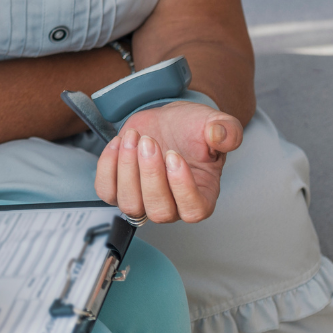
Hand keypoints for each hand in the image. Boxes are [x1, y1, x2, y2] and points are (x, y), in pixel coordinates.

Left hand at [94, 101, 244, 223]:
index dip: (181, 187)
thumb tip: (220, 135)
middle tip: (149, 142)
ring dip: (127, 169)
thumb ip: (226, 131)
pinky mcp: (120, 186)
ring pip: (130, 204)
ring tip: (134, 138)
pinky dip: (107, 167)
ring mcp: (143, 198)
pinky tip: (119, 142)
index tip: (174, 156)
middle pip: (158, 211)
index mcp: (202, 196)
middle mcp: (172, 205)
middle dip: (150, 175)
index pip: (193, 211)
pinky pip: (106, 191)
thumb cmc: (193, 129)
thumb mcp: (216, 124)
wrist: (169, 121)